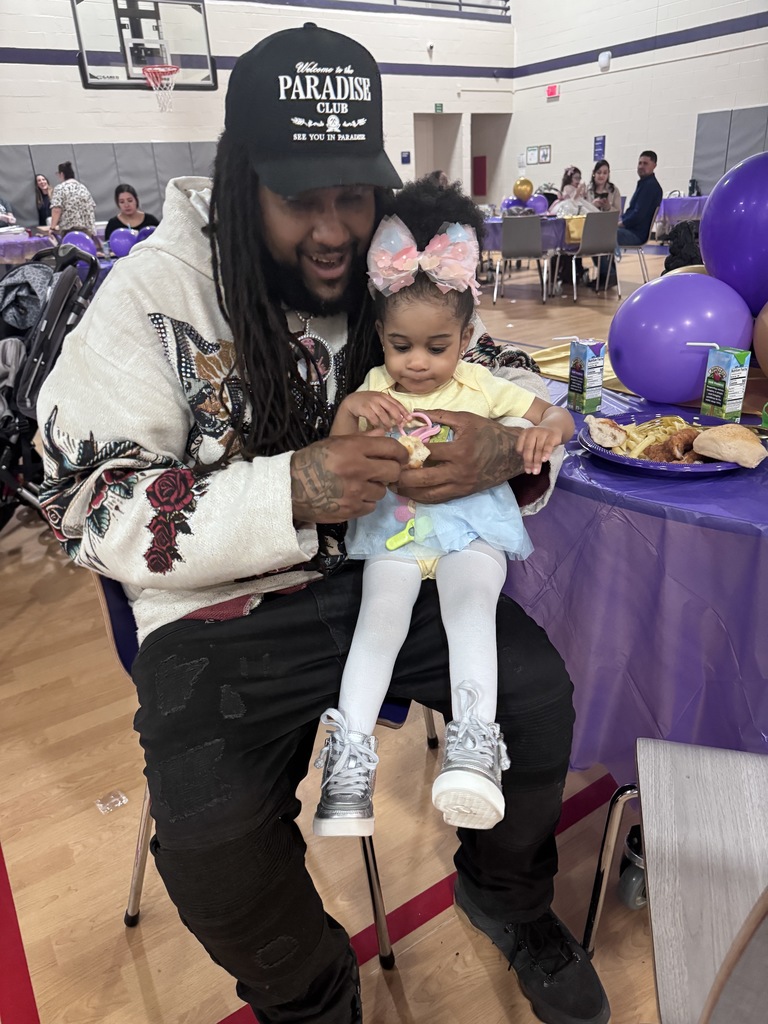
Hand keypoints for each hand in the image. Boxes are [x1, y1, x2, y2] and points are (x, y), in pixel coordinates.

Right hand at [291, 434, 407, 523]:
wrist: (290, 488)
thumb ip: (362, 439)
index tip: (401, 456)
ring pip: (382, 490)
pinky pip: (371, 505)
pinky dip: (365, 501)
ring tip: (360, 484)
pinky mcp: (352, 510)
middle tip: (383, 471)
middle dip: (391, 470)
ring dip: (375, 487)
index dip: (400, 452)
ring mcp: (355, 491)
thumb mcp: (334, 443)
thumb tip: (385, 434)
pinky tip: (353, 496)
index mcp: (353, 448)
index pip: (390, 447)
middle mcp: (357, 469)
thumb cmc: (312, 461)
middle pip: (393, 471)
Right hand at [340, 391, 407, 430]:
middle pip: (392, 408)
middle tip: (400, 425)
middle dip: (397, 418)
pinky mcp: (364, 408)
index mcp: (384, 396)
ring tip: (389, 429)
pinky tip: (379, 428)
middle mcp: (379, 398)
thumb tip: (402, 418)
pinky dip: (377, 424)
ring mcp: (371, 403)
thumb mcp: (379, 402)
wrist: (352, 400)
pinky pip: (373, 418)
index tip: (409, 419)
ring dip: (388, 423)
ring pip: (383, 414)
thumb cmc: (368, 403)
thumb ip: (389, 407)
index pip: (397, 403)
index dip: (404, 412)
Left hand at [396, 409, 524, 503]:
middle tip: (388, 472)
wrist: (512, 454)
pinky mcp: (462, 493)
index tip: (396, 449)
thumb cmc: (489, 433)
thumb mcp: (466, 419)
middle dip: (402, 477)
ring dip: (409, 491)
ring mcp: (461, 485)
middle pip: (423, 479)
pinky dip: (422, 497)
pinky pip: (438, 499)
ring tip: (394, 485)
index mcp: (460, 450)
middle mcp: (459, 471)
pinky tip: (410, 492)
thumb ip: (439, 415)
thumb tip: (414, 412)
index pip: (427, 453)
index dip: (409, 451)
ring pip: (428, 494)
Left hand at [516, 426, 560, 474]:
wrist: (554, 428)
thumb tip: (527, 467)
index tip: (524, 467)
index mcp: (524, 434)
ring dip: (537, 461)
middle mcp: (532, 432)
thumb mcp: (532, 442)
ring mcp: (542, 433)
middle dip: (528, 462)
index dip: (521, 458)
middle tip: (529, 472)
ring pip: (538, 449)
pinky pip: (548, 446)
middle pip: (528, 449)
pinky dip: (546, 453)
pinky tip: (544, 460)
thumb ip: (528, 451)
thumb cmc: (540, 439)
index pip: (520, 447)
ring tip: (536, 471)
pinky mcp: (552, 435)